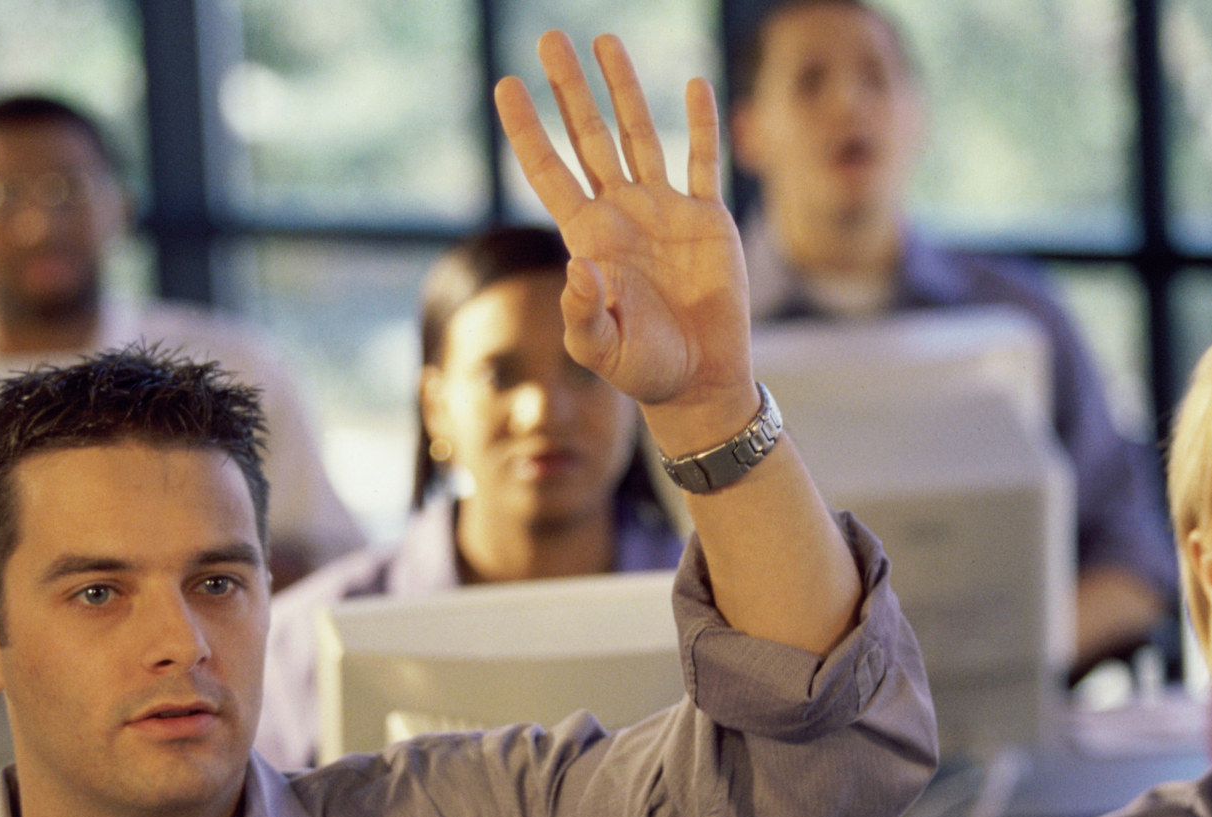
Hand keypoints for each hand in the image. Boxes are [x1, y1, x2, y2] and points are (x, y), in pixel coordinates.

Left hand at [493, 32, 754, 432]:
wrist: (699, 382)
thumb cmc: (643, 372)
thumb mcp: (601, 350)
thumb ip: (584, 314)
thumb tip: (579, 270)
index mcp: (587, 239)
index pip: (549, 171)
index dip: (527, 129)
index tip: (504, 85)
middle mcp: (620, 214)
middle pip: (588, 137)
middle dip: (569, 89)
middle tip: (549, 39)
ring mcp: (663, 211)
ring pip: (639, 133)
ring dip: (623, 88)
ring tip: (605, 41)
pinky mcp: (706, 218)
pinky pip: (702, 159)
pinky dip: (701, 122)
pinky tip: (691, 83)